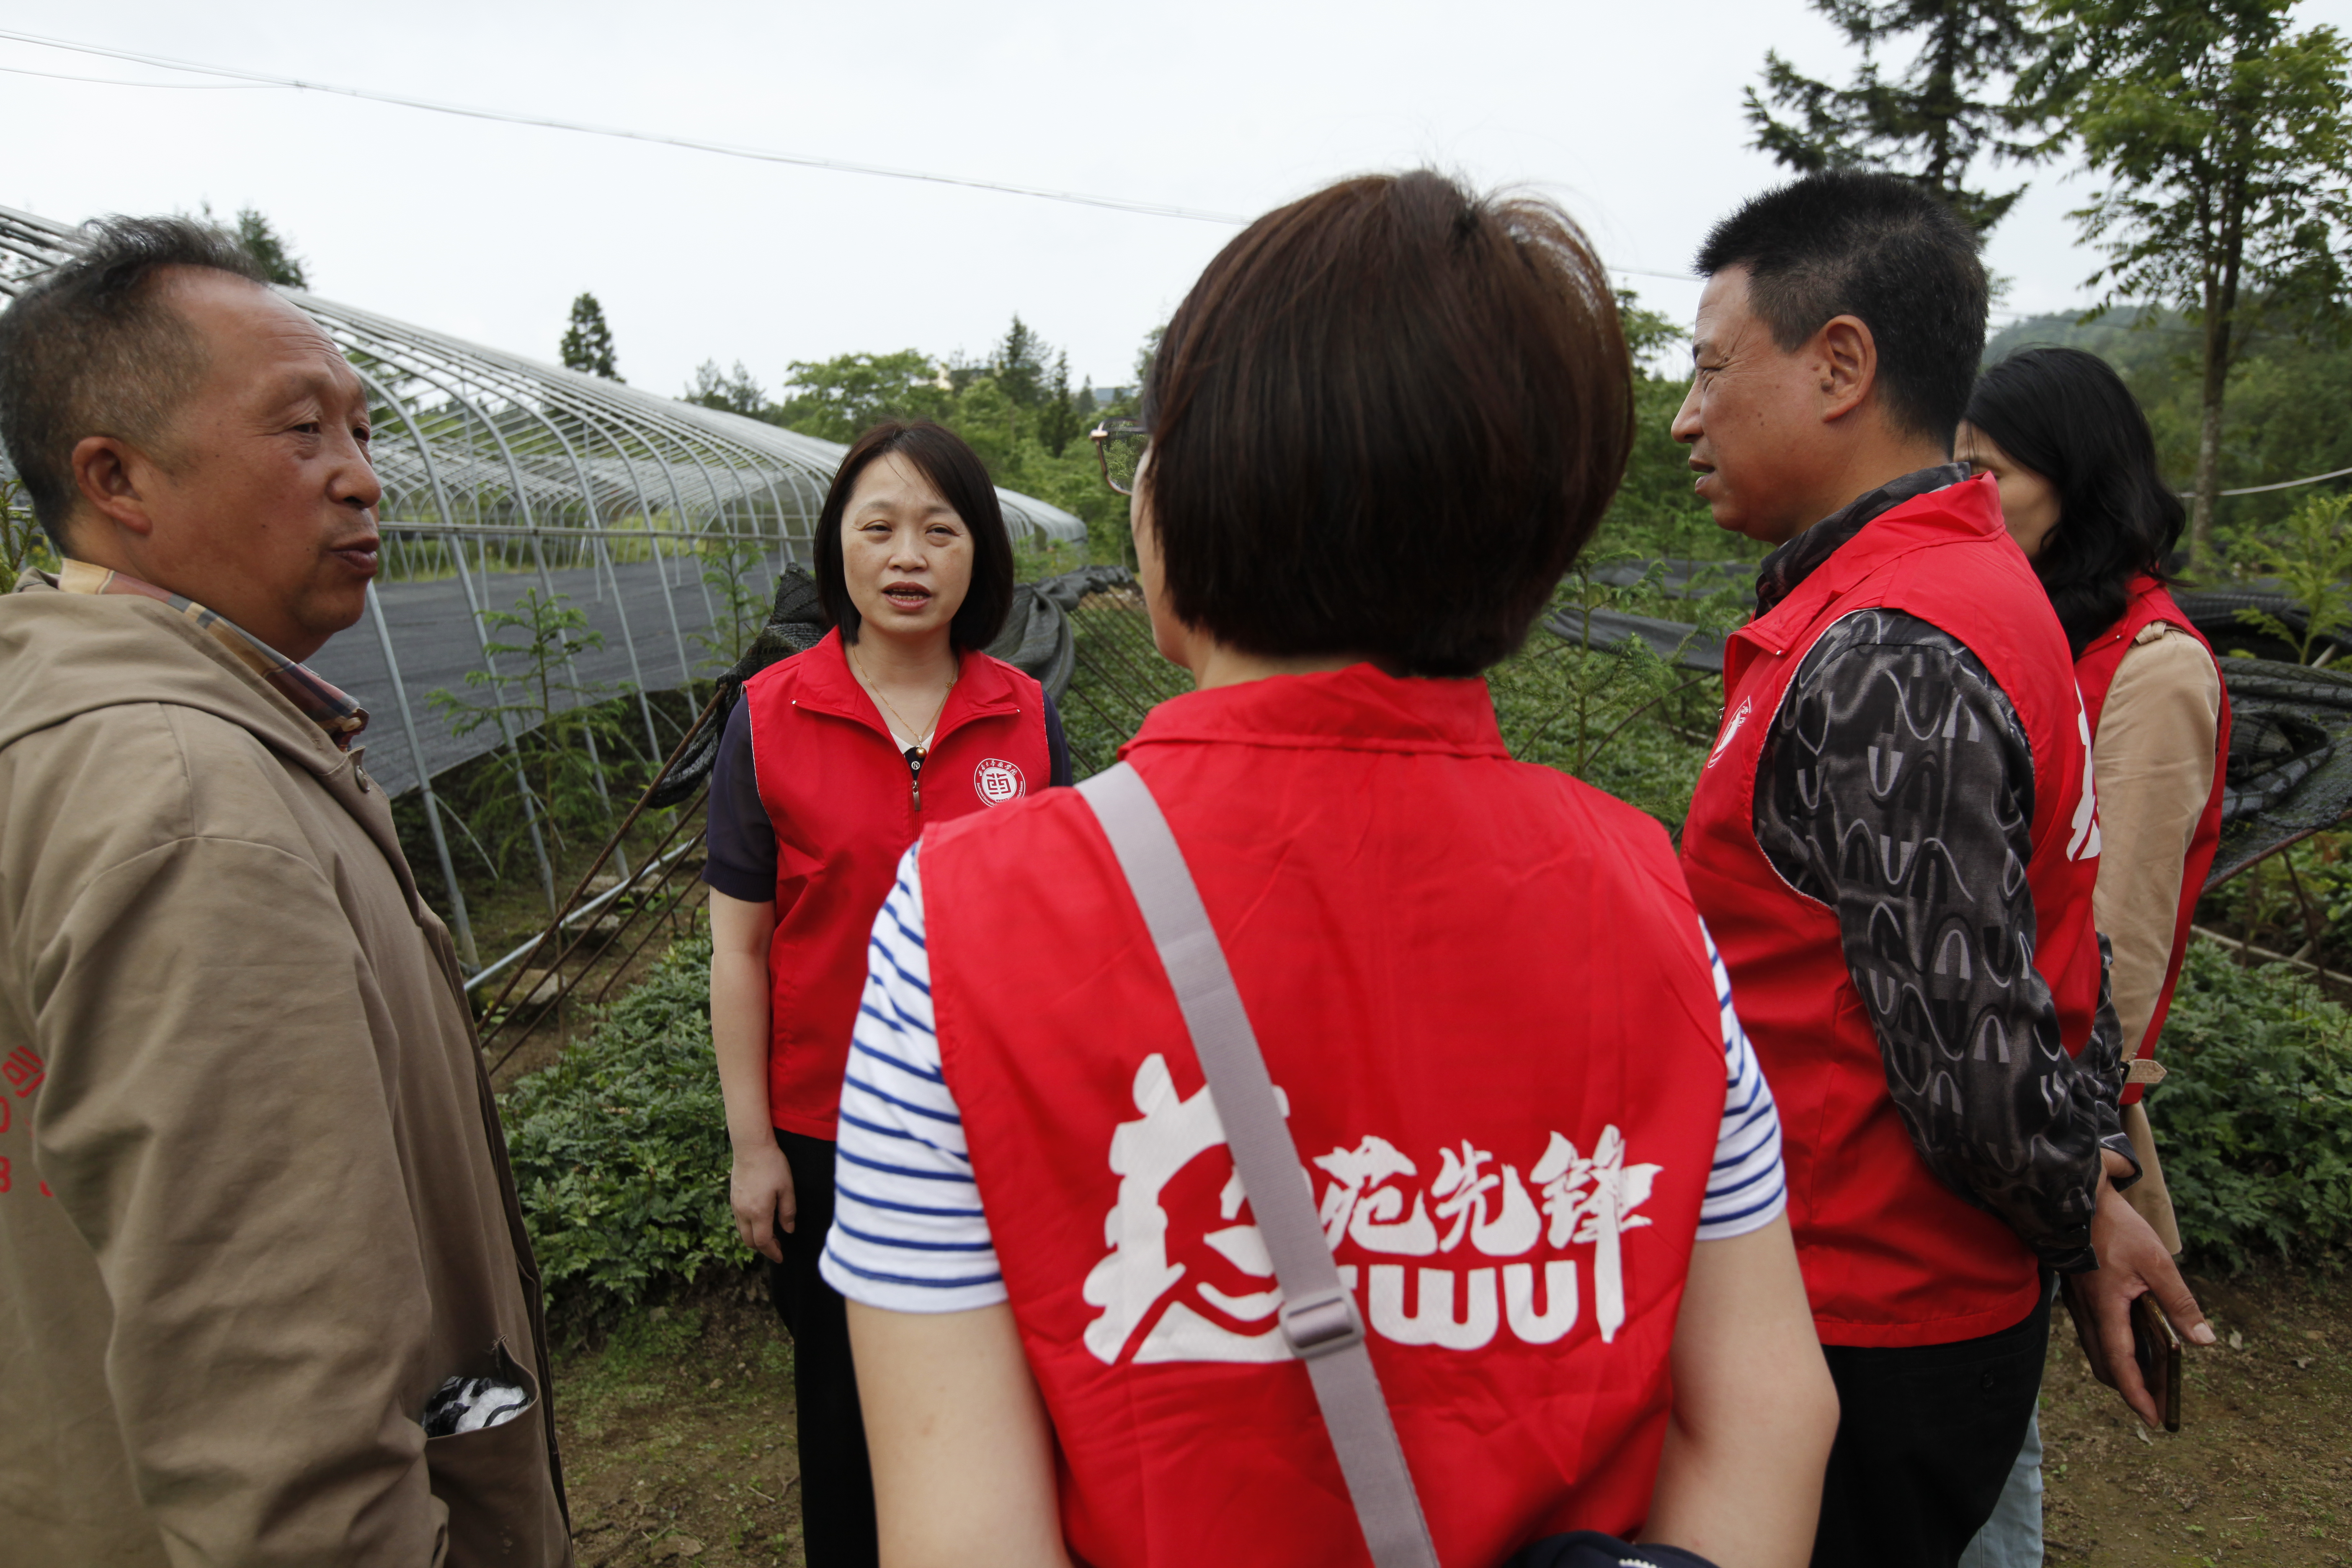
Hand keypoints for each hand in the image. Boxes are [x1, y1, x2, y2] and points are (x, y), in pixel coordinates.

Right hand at [730, 1138, 796, 1263]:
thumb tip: (789, 1231)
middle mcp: (743, 1212)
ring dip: (754, 1239)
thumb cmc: (773, 1165)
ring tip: (769, 1236)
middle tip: (777, 1248)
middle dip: (763, 1249)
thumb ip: (788, 1212)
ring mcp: (736, 1205)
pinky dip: (748, 1228)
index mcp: (759, 1212)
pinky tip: (759, 1221)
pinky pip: (738, 1221)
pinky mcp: (733, 1198)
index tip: (781, 1257)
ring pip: (742, 1232)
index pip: (763, 1242)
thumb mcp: (787, 1188)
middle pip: (749, 1241)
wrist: (751, 1147)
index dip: (773, 1252)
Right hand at [2069, 1173, 2214, 1426]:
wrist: (2074, 1199)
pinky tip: (2132, 1342)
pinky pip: (2093, 1335)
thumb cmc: (2116, 1228)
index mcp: (2107, 1309)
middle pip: (2105, 1366)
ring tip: (2151, 1376)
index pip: (2121, 1365)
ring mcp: (2078, 1306)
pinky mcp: (2077, 1296)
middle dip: (2132, 1388)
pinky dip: (2113, 1350)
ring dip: (2122, 1370)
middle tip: (2160, 1399)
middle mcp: (2087, 1313)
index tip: (2154, 1419)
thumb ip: (2180, 1303)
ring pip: (2097, 1352)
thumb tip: (2204, 1340)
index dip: (2138, 1395)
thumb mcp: (2158, 1263)